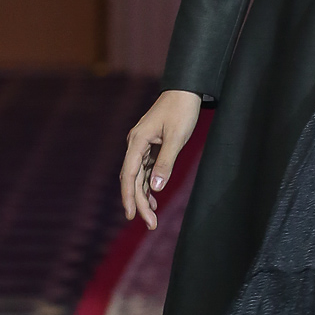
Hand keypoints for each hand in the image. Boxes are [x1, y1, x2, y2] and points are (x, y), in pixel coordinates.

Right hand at [120, 90, 201, 229]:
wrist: (185, 90)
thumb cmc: (182, 111)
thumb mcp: (177, 137)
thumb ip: (166, 162)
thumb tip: (156, 187)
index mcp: (137, 141)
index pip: (129, 174)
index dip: (129, 196)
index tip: (131, 215)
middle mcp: (135, 144)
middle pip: (133, 179)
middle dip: (139, 202)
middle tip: (151, 224)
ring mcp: (142, 146)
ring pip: (138, 177)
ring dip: (144, 197)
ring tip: (151, 218)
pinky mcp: (150, 147)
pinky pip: (145, 170)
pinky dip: (149, 185)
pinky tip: (153, 200)